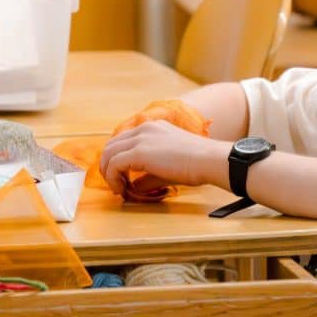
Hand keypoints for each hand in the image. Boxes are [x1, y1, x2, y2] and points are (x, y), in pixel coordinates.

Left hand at [100, 120, 229, 194]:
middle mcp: (144, 128)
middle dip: (108, 165)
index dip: (117, 159)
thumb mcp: (168, 165)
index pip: (123, 140)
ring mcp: (140, 138)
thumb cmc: (196, 164)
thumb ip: (148, 175)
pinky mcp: (139, 152)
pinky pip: (113, 165)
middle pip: (111, 145)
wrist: (208, 160)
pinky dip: (112, 178)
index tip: (122, 176)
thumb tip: (134, 187)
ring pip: (108, 154)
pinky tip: (121, 189)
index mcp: (153, 127)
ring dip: (108, 173)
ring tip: (118, 188)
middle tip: (115, 183)